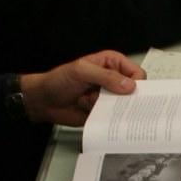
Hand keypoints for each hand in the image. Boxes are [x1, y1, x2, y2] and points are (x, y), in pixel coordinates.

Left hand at [19, 51, 144, 125]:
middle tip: (114, 100)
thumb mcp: (81, 72)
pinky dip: (105, 116)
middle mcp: (113, 79)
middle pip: (134, 90)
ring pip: (124, 105)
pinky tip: (89, 110)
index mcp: (112, 63)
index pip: (136, 72)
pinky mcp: (103, 110)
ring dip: (111, 107)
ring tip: (92, 103)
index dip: (136, 83)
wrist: (43, 101)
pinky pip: (113, 116)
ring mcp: (108, 96)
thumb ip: (106, 77)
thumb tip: (129, 85)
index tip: (129, 92)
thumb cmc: (59, 80)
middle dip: (126, 97)